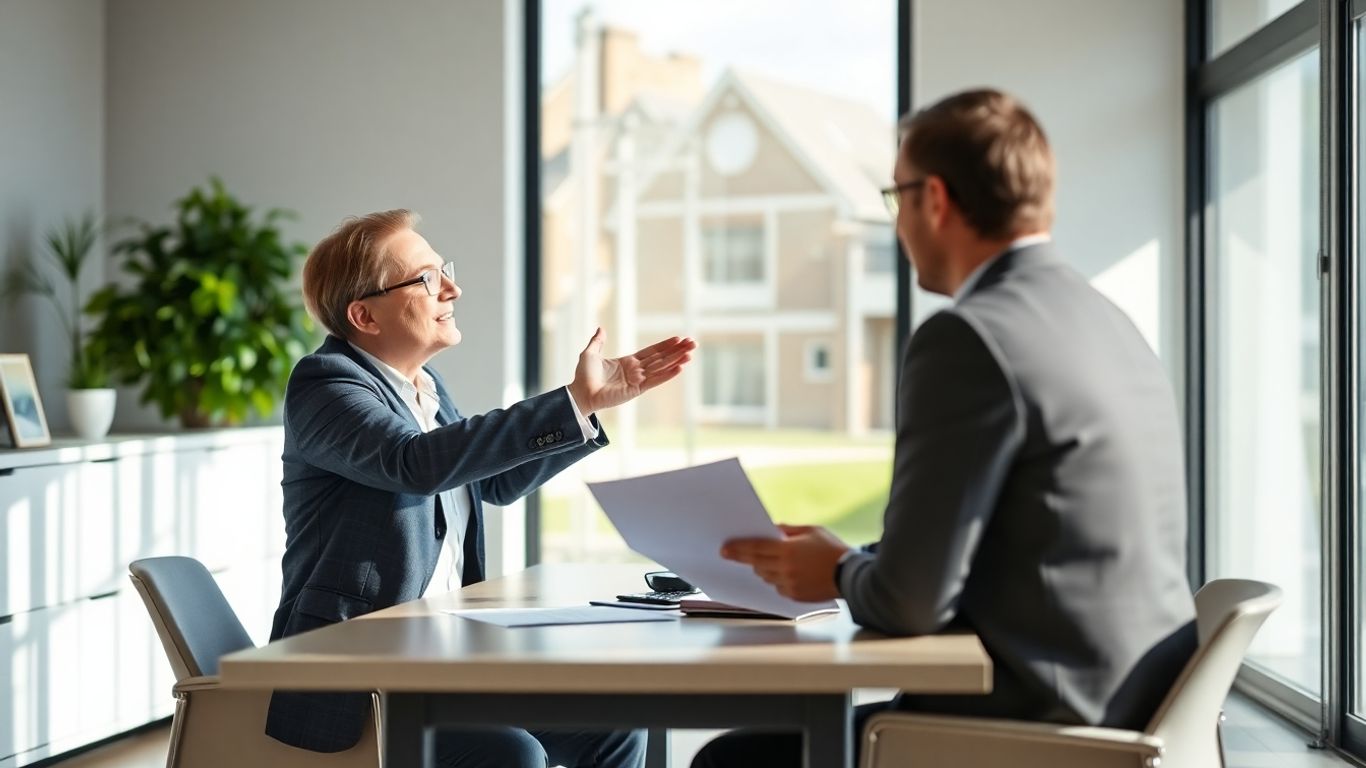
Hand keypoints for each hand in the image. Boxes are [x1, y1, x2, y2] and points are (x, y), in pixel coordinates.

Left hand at [567, 328, 694, 413]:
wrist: (580, 393)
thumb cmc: (583, 376)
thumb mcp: (590, 353)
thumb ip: (598, 341)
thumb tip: (601, 328)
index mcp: (628, 362)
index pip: (652, 352)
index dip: (665, 345)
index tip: (679, 338)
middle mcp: (636, 371)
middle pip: (661, 358)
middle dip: (677, 351)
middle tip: (693, 343)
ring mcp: (637, 380)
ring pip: (661, 368)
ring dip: (676, 361)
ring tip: (691, 354)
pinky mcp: (636, 390)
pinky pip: (655, 380)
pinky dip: (667, 375)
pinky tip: (680, 368)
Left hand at [721, 524, 849, 601]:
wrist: (850, 575)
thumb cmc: (833, 550)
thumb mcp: (811, 530)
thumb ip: (788, 529)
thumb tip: (771, 528)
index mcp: (788, 550)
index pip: (755, 548)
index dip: (737, 549)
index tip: (724, 549)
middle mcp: (785, 569)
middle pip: (756, 564)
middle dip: (749, 558)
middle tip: (741, 553)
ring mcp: (789, 584)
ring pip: (765, 577)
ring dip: (764, 568)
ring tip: (773, 560)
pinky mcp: (794, 596)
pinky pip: (777, 587)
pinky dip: (777, 579)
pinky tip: (786, 572)